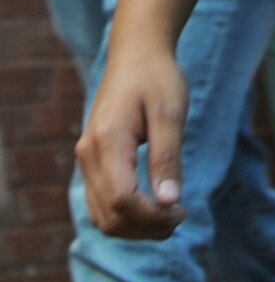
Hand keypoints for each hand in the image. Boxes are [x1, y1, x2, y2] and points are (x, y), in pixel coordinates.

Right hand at [76, 46, 189, 241]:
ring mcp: (86, 159)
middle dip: (145, 228)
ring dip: (134, 228)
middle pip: (109, 215)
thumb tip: (169, 202)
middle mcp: (88, 154)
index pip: (121, 200)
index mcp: (107, 141)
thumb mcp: (170, 112)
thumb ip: (167, 157)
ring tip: (169, 216)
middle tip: (180, 217)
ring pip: (101, 216)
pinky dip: (124, 217)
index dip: (151, 217)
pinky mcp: (92, 161)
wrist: (136, 53)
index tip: (181, 212)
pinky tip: (152, 209)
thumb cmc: (158, 78)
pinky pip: (100, 204)